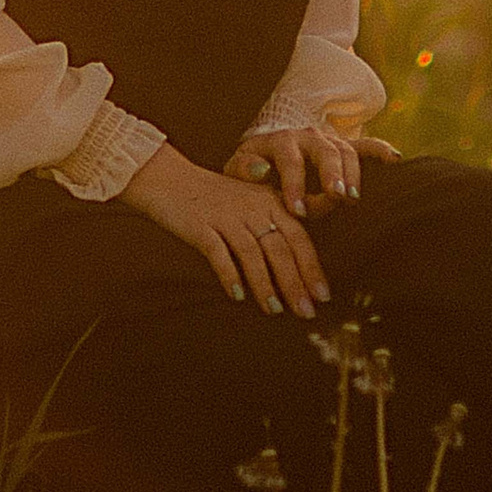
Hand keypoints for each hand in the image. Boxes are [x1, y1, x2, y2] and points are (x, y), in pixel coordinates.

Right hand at [120, 141, 330, 319]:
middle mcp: (252, 207)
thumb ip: (273, 225)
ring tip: (274, 310)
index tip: (322, 295)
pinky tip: (237, 296)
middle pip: (280, 248)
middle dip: (295, 283)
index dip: (312, 267)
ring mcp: (225, 216)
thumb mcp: (249, 202)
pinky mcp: (201, 226)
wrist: (168, 178)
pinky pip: (219, 254)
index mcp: (269, 201)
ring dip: (265, 285)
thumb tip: (294, 268)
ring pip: (253, 254)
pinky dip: (230, 275)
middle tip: (306, 312)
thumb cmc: (212, 198)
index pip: (299, 237)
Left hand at [224, 127, 400, 217]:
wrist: (265, 151)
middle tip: (337, 196)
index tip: (297, 211)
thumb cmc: (250, 167)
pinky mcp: (344, 146)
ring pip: (346, 150)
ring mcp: (329, 139)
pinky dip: (381, 150)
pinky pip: (366, 145)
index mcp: (280, 141)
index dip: (294, 185)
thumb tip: (261, 170)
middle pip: (324, 150)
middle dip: (331, 173)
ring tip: (352, 197)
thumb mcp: (237, 167)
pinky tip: (396, 160)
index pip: (290, 160)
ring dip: (353, 173)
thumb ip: (243, 170)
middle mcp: (307, 135)